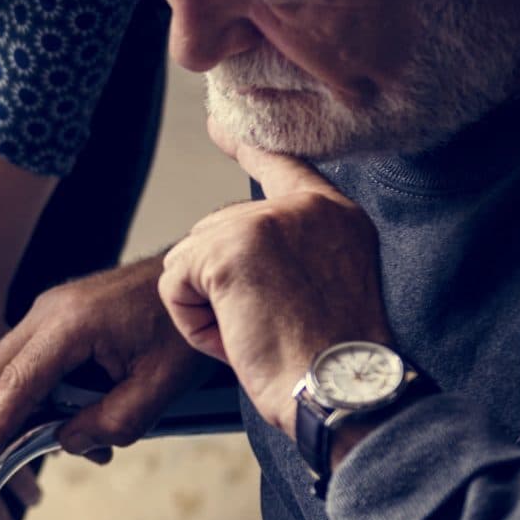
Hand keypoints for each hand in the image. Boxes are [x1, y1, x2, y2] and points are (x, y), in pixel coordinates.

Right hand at [0, 257, 207, 488]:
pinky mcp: (56, 321)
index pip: (14, 388)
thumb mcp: (160, 387)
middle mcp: (46, 313)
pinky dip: (20, 404)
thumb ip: (113, 422)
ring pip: (0, 373)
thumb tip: (65, 444)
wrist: (201, 277)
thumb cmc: (184, 328)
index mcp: (69, 325)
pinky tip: (43, 436)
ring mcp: (47, 314)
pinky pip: (24, 366)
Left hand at [156, 135, 389, 441]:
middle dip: (220, 288)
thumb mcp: (329, 286)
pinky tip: (235, 339)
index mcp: (335, 213)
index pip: (282, 162)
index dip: (244, 144)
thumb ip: (294, 251)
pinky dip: (192, 323)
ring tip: (256, 336)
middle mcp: (304, 206)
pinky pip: (175, 283)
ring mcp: (267, 222)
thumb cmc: (333, 364)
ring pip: (191, 258)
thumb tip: (228, 243)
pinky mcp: (230, 250)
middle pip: (216, 230)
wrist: (343, 393)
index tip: (217, 125)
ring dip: (207, 309)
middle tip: (267, 329)